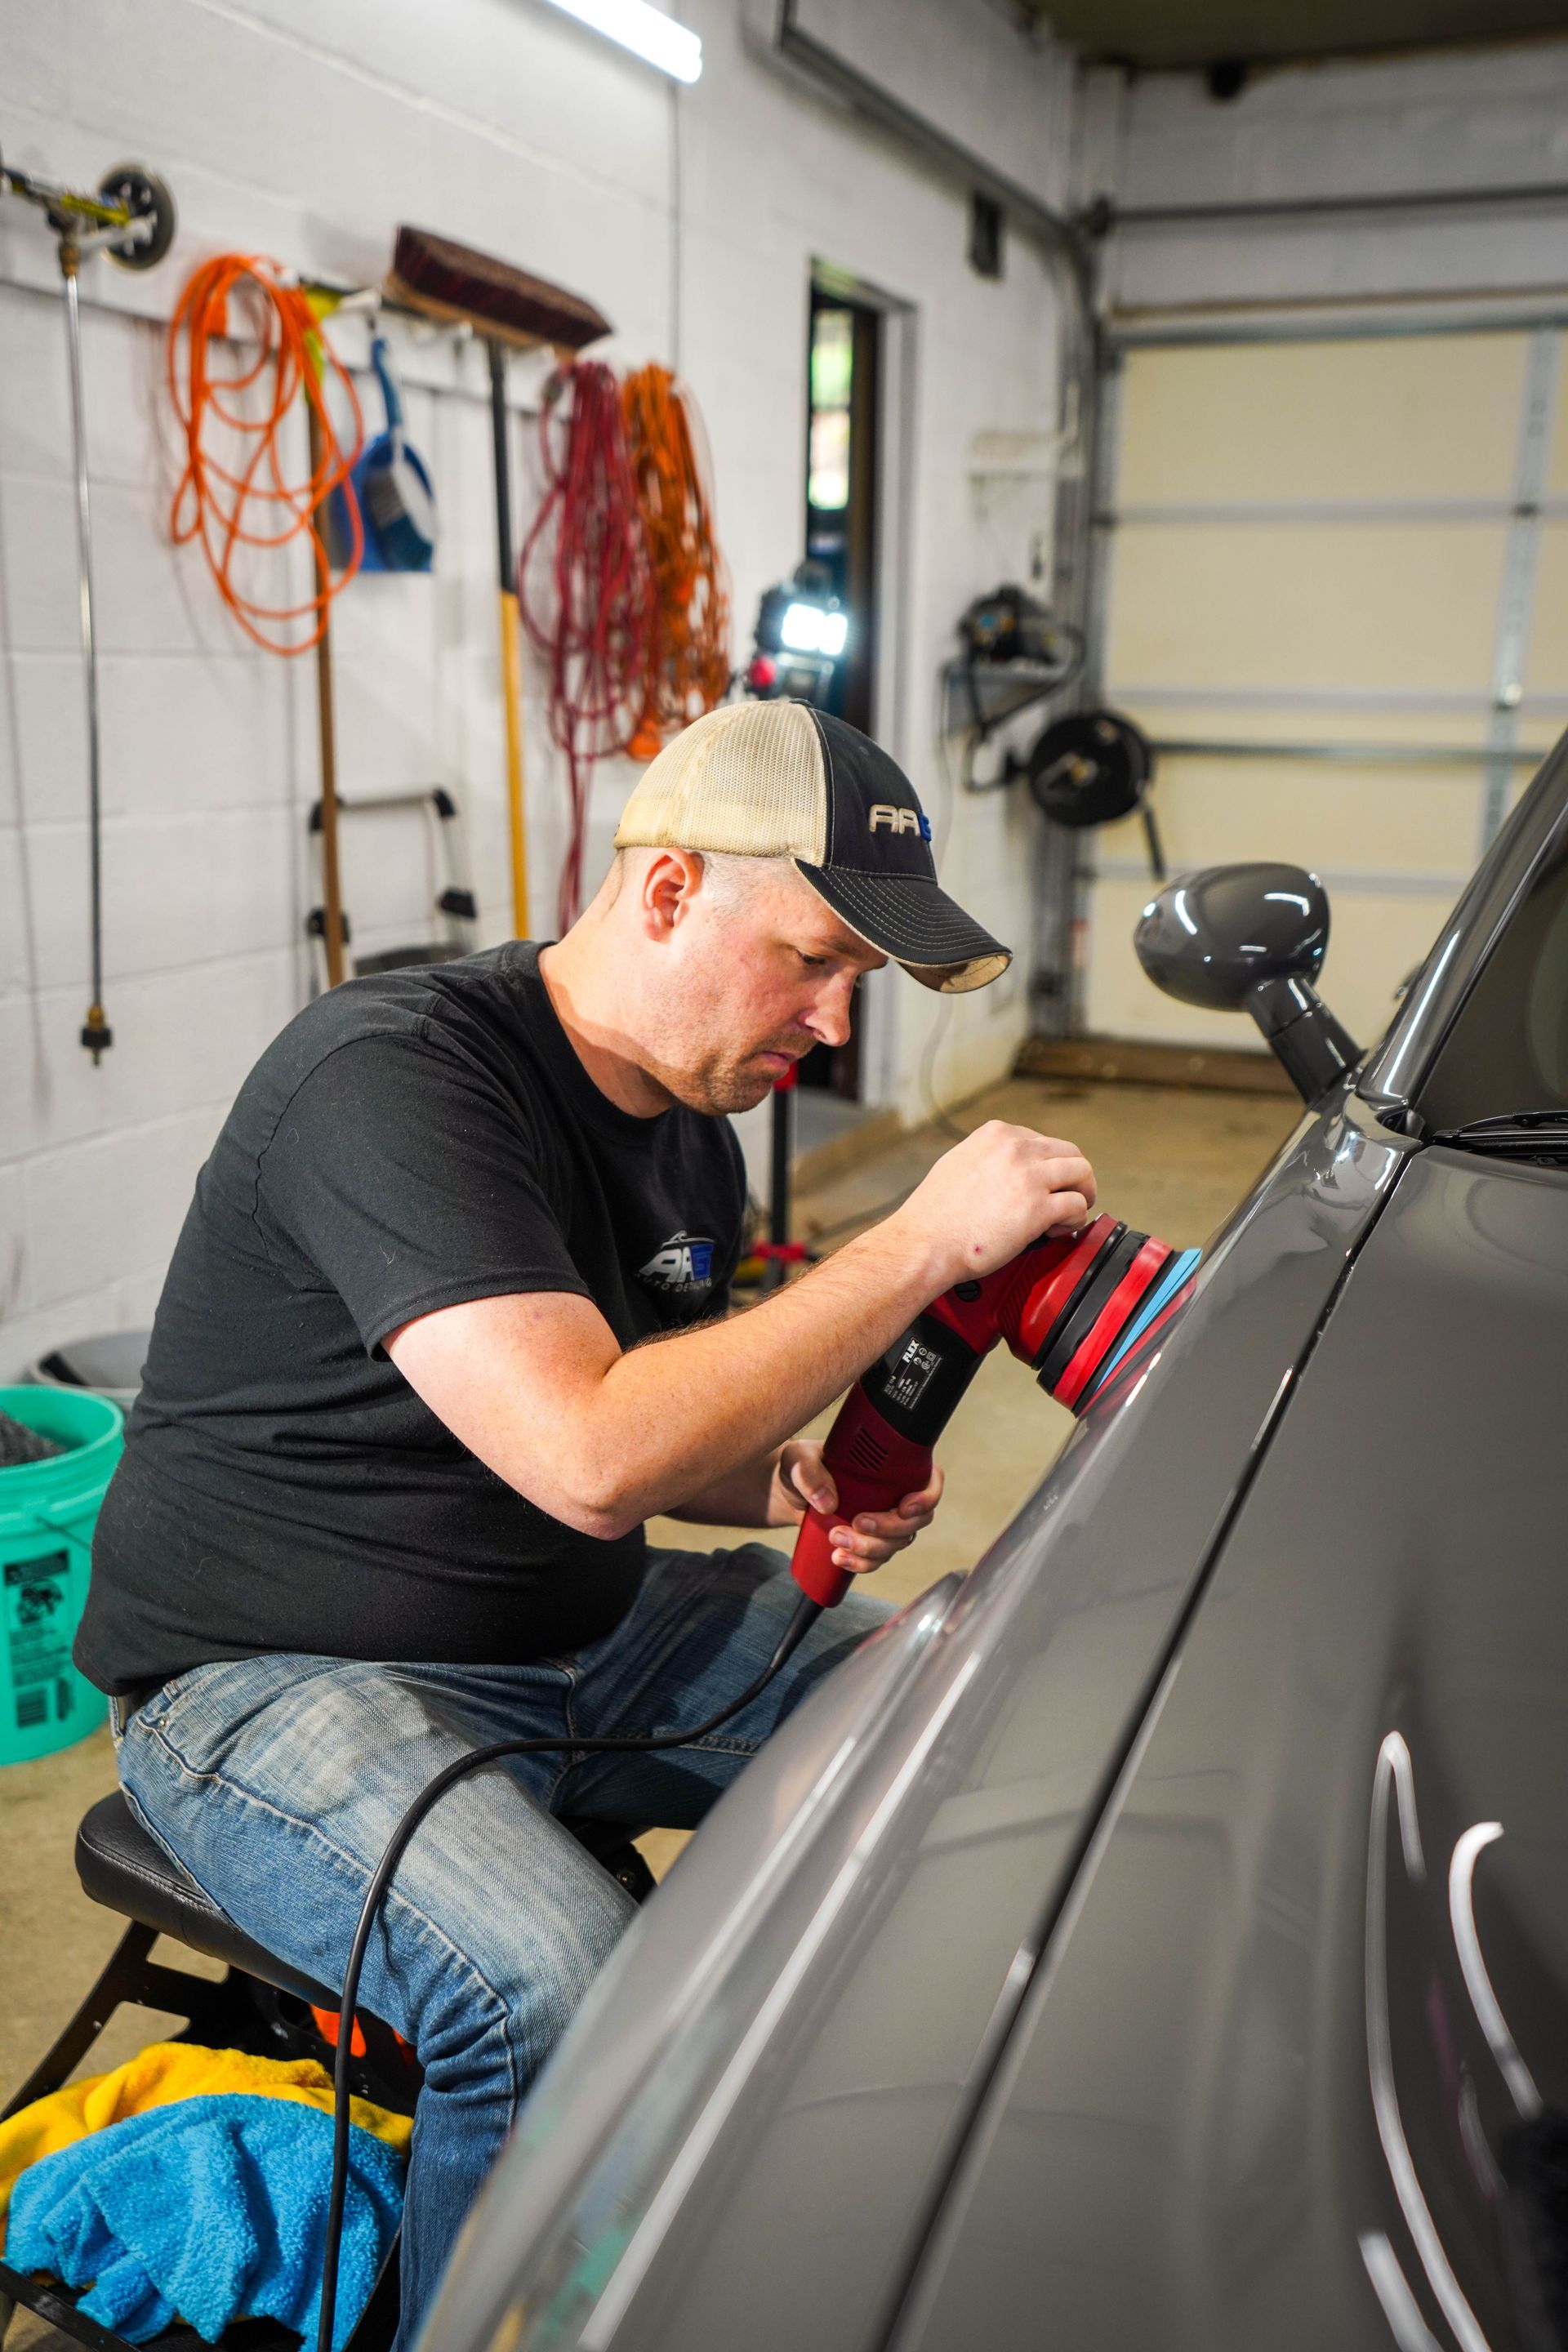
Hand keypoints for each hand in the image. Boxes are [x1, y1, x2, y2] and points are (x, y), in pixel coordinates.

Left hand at [772, 1440, 944, 1574]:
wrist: (788, 1492)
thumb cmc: (800, 1466)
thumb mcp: (799, 1460)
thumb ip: (808, 1472)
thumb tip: (828, 1502)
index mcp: (891, 1466)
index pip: (929, 1480)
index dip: (927, 1497)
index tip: (904, 1507)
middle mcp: (894, 1494)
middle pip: (915, 1520)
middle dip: (889, 1529)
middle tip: (858, 1523)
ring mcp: (884, 1520)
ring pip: (896, 1544)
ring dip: (870, 1548)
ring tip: (837, 1540)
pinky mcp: (869, 1540)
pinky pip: (877, 1559)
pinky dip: (861, 1564)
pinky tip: (840, 1558)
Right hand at [890, 1121, 1097, 1293]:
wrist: (924, 1244)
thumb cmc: (935, 1216)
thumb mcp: (959, 1163)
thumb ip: (989, 1158)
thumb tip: (1010, 1171)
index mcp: (997, 1135)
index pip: (1044, 1141)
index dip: (1050, 1167)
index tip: (1046, 1185)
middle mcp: (1016, 1148)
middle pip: (1070, 1153)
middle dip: (1075, 1178)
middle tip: (1071, 1198)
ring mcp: (1029, 1176)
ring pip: (1082, 1173)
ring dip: (1082, 1195)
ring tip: (1069, 1215)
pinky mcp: (1038, 1207)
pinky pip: (1077, 1206)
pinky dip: (1076, 1220)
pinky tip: (1059, 1230)